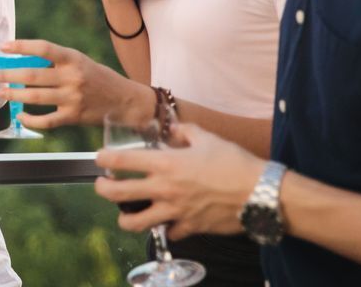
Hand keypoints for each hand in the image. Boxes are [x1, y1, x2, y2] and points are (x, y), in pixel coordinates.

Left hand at [0, 39, 153, 129]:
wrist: (125, 101)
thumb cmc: (98, 78)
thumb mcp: (80, 62)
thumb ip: (56, 62)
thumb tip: (23, 63)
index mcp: (73, 58)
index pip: (43, 48)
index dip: (20, 46)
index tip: (2, 47)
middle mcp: (72, 77)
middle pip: (33, 75)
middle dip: (9, 75)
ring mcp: (72, 98)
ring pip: (36, 97)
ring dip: (14, 96)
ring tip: (1, 93)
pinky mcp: (74, 117)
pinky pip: (46, 120)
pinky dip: (30, 119)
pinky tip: (21, 116)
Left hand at [94, 122, 264, 238]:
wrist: (260, 193)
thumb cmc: (234, 162)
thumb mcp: (207, 138)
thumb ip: (184, 131)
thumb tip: (172, 129)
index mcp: (165, 163)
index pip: (122, 161)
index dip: (104, 159)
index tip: (99, 158)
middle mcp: (164, 188)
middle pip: (117, 193)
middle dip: (102, 189)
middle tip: (101, 186)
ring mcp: (175, 211)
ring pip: (135, 222)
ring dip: (125, 218)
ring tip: (123, 213)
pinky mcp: (189, 227)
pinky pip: (168, 232)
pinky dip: (164, 228)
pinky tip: (166, 222)